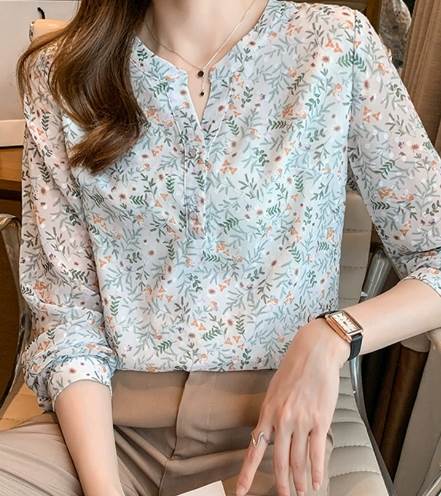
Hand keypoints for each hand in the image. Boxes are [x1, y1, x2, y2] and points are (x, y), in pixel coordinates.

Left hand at [235, 318, 349, 495]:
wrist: (314, 353)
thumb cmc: (293, 370)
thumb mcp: (274, 390)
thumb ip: (272, 413)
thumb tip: (271, 433)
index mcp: (267, 412)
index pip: (255, 448)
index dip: (247, 472)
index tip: (241, 491)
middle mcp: (282, 419)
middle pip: (280, 461)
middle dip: (282, 483)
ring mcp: (301, 421)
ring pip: (299, 460)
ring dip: (300, 480)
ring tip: (301, 492)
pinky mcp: (320, 420)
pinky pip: (316, 452)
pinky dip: (317, 471)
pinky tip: (317, 482)